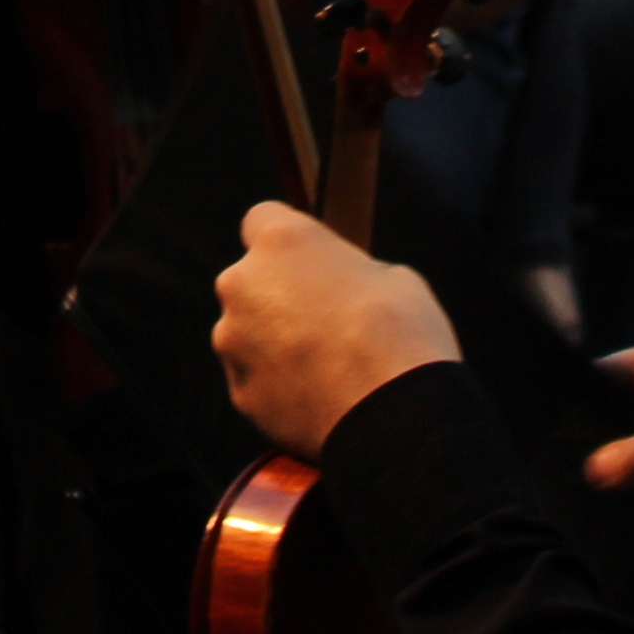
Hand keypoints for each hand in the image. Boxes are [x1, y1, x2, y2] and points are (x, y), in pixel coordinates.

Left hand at [216, 200, 462, 457]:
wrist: (393, 414)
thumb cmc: (400, 332)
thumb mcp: (391, 276)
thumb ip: (348, 271)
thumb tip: (343, 286)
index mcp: (280, 241)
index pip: (262, 219)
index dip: (289, 241)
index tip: (312, 260)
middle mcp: (242, 284)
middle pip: (251, 280)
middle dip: (278, 294)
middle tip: (325, 318)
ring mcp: (233, 341)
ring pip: (247, 332)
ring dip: (273, 341)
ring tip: (324, 365)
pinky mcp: (239, 392)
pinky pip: (254, 379)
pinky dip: (276, 384)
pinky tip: (316, 395)